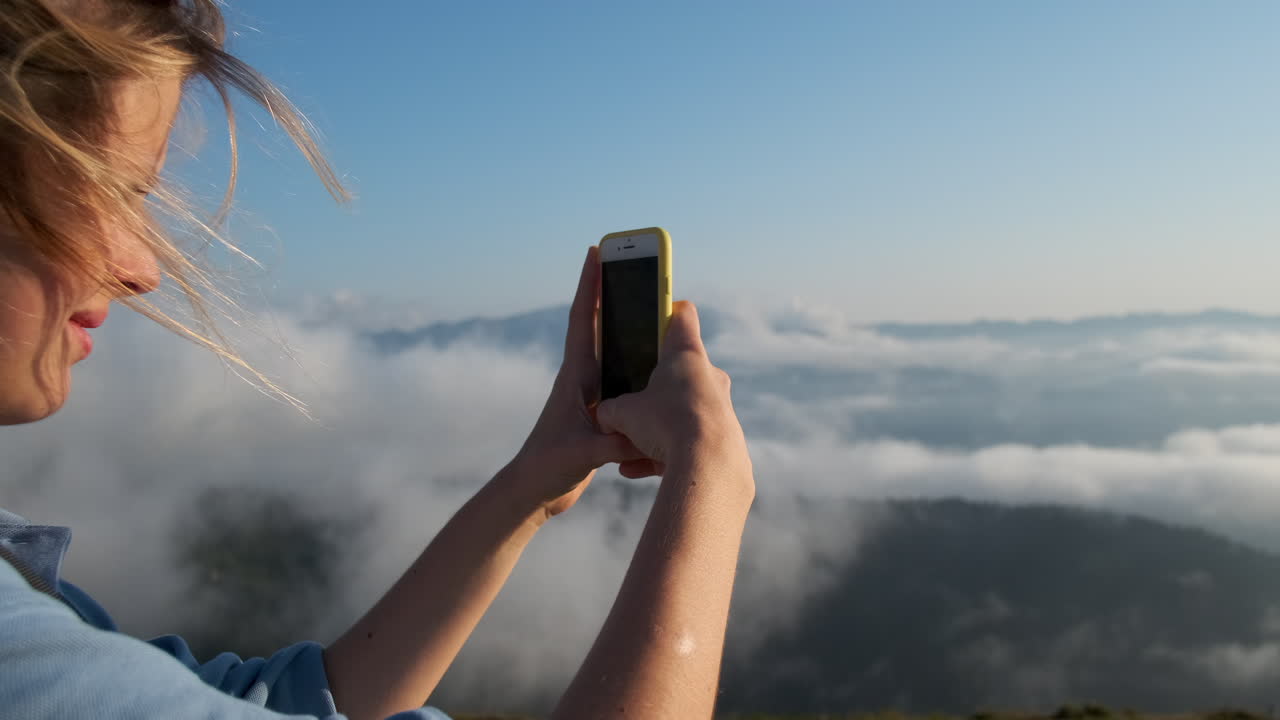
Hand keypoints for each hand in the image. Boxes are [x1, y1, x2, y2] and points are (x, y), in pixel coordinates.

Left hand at [509, 246, 646, 518]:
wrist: (533, 492)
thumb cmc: (549, 468)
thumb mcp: (585, 453)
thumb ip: (616, 441)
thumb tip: (649, 430)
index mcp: (575, 376)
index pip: (584, 319)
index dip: (590, 285)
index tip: (596, 251)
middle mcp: (582, 378)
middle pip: (601, 325)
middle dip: (613, 293)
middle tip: (631, 264)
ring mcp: (591, 394)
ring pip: (614, 350)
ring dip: (629, 327)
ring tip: (652, 303)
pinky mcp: (600, 413)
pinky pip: (624, 380)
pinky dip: (638, 366)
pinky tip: (658, 363)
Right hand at [596, 301, 751, 486]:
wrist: (709, 466)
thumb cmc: (665, 424)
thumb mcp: (622, 414)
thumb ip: (609, 410)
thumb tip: (605, 417)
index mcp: (685, 354)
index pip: (681, 316)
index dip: (664, 311)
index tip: (651, 318)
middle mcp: (708, 375)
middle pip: (679, 367)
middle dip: (652, 382)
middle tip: (629, 395)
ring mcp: (719, 406)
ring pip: (681, 410)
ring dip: (654, 427)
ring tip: (624, 449)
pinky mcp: (723, 437)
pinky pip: (688, 441)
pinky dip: (663, 453)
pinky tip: (633, 470)